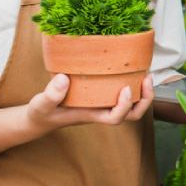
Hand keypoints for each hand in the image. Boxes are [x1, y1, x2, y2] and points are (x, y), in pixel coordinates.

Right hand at [24, 73, 154, 135]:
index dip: (125, 106)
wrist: (40, 118)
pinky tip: (128, 66)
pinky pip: (120, 92)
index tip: (126, 88)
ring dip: (142, 91)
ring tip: (144, 71)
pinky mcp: (99, 95)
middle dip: (144, 99)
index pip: (115, 118)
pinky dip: (129, 81)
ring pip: (131, 105)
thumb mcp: (41, 104)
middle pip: (132, 115)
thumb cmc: (41, 113)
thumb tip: (64, 79)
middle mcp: (101, 111)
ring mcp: (102, 104)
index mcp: (91, 115)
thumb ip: (50, 94)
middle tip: (146, 78)